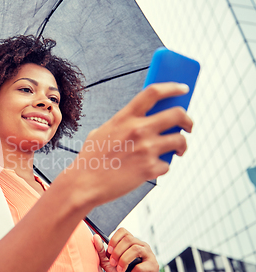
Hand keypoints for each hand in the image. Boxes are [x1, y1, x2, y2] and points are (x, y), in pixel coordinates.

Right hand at [68, 82, 192, 207]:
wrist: (84, 184)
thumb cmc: (91, 158)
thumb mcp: (102, 132)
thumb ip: (123, 124)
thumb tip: (143, 121)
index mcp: (125, 117)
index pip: (154, 92)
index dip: (173, 87)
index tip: (183, 89)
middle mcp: (138, 129)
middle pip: (177, 114)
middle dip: (188, 120)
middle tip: (188, 126)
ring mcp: (146, 149)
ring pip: (179, 140)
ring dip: (182, 145)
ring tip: (178, 151)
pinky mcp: (150, 169)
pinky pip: (167, 165)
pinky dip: (162, 167)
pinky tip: (151, 169)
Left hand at [93, 228, 158, 271]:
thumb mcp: (108, 263)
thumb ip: (101, 251)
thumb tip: (96, 237)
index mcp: (131, 242)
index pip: (123, 232)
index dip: (114, 239)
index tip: (109, 251)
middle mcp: (142, 246)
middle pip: (129, 239)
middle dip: (117, 252)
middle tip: (113, 263)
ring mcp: (149, 255)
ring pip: (136, 249)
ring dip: (124, 260)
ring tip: (120, 270)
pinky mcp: (154, 267)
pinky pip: (141, 266)